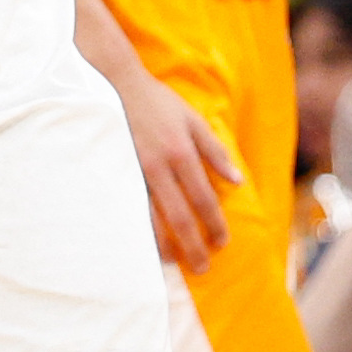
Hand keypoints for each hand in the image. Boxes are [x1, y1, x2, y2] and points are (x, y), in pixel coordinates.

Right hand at [112, 68, 240, 272]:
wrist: (114, 83)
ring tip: (173, 261)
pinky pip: (128, 207)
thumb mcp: (193, 120)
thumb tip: (237, 182)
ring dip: (163, 244)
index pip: (204, 199)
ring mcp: (133, 171)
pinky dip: (137, 228)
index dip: (215, 224)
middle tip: (202, 267)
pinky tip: (141, 241)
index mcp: (182, 153)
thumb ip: (215, 152)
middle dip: (193, 246)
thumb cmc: (157, 102)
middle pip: (180, 217)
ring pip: (150, 218)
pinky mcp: (114, 171)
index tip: (221, 242)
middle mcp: (159, 167)